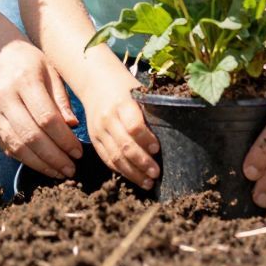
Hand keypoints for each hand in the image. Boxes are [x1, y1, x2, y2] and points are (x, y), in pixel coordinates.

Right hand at [0, 36, 83, 178]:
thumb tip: (72, 126)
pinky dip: (25, 160)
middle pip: (31, 136)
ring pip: (16, 147)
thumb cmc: (27, 60)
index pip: (46, 118)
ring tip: (58, 172)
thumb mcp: (50, 69)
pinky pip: (6, 147)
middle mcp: (5, 98)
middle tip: (71, 169)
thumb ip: (61, 97)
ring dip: (39, 164)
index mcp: (25, 80)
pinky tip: (41, 165)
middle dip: (53, 158)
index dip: (64, 139)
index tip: (78, 152)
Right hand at [80, 66, 157, 187]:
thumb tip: (172, 134)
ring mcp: (98, 130)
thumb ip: (150, 111)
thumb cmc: (125, 87)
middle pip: (124, 145)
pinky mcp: (94, 139)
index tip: (157, 149)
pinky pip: (107, 159)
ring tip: (147, 182)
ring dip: (132, 173)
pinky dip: (121, 170)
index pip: (133, 125)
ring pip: (115, 157)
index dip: (146, 139)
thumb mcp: (138, 92)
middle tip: (156, 173)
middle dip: (141, 162)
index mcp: (121, 103)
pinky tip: (134, 177)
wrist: (95, 82)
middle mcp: (107, 118)